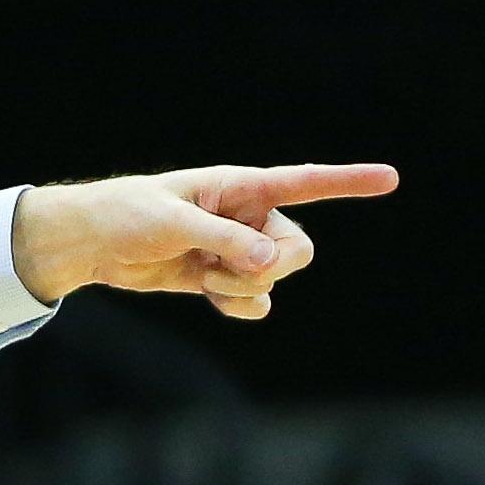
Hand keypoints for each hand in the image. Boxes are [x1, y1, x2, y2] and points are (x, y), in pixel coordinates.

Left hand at [11, 163, 398, 315]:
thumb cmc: (128, 215)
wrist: (94, 244)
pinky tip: (211, 297)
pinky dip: (239, 306)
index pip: (305, 182)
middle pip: (300, 249)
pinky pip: (257, 302)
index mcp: (242, 187)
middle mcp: (250, 217)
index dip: (348, 181)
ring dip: (243, 287)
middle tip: (226, 267)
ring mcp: (239, 250)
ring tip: (203, 274)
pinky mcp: (222, 278)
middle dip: (273, 266)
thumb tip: (272, 263)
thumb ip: (224, 240)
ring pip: (275, 279)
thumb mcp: (173, 223)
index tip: (390, 178)